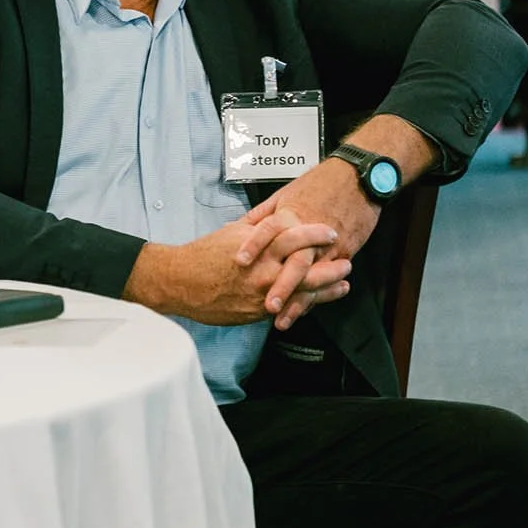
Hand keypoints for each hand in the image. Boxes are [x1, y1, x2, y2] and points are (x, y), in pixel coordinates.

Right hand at [126, 207, 349, 327]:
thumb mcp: (231, 233)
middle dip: (331, 266)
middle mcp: (263, 270)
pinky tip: (318, 301)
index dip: (315, 234)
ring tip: (343, 285)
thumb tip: (274, 215)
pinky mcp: (257, 312)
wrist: (180, 283)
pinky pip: (288, 308)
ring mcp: (262, 293)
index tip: (329, 232)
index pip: (294, 236)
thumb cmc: (202, 255)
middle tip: (348, 261)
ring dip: (327, 289)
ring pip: (303, 292)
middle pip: (307, 267)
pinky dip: (305, 304)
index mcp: (258, 247)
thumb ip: (256, 227)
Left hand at [240, 157, 386, 329]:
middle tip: (267, 305)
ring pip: (312, 277)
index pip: (270, 230)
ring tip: (281, 317)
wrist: (359, 178)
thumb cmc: (320, 183)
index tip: (240, 261)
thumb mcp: (286, 193)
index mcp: (292, 213)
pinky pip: (328, 278)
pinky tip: (302, 310)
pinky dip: (315, 296)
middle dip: (281, 285)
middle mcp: (310, 232)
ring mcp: (329, 245)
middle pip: (295, 262)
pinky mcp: (345, 252)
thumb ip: (263, 212)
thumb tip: (240, 225)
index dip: (254, 244)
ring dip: (297, 299)